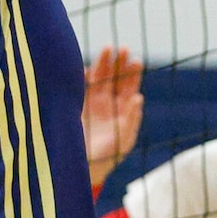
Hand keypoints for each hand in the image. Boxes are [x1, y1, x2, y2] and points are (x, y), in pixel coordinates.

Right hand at [83, 46, 144, 193]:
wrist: (83, 169)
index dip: (133, 74)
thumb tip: (139, 97)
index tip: (136, 61)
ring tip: (107, 49)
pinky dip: (84, 76)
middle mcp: (108, 105)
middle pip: (115, 79)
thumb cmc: (107, 157)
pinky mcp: (77, 106)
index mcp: (123, 112)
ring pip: (99, 79)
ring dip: (103, 64)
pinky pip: (81, 87)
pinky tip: (86, 67)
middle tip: (123, 49)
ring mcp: (92, 104)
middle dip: (119, 64)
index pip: (129, 88)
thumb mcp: (123, 140)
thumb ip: (131, 119)